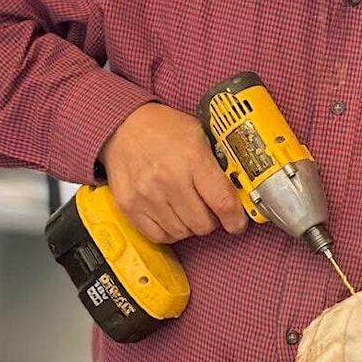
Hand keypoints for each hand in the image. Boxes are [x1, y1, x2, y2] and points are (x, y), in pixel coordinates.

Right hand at [98, 102, 245, 243]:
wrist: (123, 125)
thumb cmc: (161, 128)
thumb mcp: (198, 133)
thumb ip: (218, 162)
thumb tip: (238, 188)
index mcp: (192, 158)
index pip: (222, 202)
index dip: (236, 220)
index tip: (237, 223)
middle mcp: (168, 179)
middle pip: (203, 224)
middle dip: (211, 220)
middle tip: (208, 209)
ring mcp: (147, 195)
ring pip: (182, 232)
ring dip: (189, 226)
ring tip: (187, 209)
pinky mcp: (129, 205)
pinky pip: (158, 235)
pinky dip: (169, 231)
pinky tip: (171, 216)